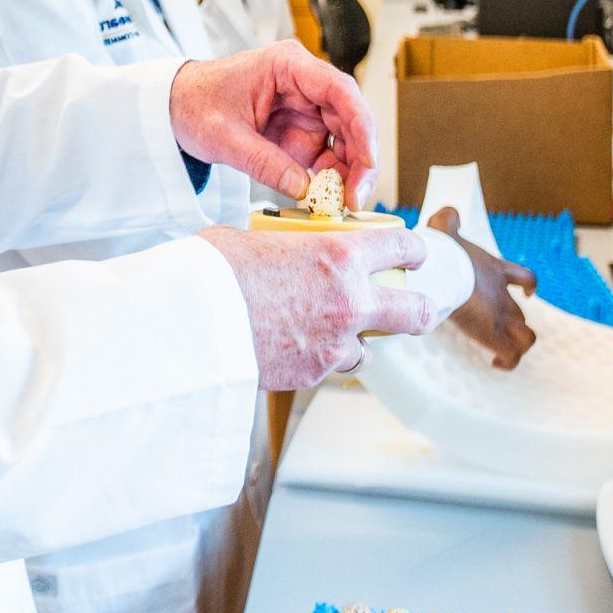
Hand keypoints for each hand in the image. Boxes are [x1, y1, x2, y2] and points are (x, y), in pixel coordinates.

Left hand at [169, 42, 377, 206]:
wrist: (177, 106)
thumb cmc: (196, 104)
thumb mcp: (223, 137)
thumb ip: (262, 161)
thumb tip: (303, 189)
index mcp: (287, 66)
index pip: (339, 91)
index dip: (362, 126)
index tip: (368, 161)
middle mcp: (305, 84)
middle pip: (350, 118)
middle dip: (360, 160)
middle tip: (355, 198)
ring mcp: (306, 108)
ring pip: (345, 139)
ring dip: (348, 172)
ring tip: (341, 203)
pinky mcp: (302, 130)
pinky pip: (327, 154)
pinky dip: (331, 177)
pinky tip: (327, 198)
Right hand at [198, 223, 436, 389]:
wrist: (193, 324)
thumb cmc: (216, 272)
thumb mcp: (253, 239)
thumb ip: (283, 245)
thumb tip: (278, 245)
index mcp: (338, 256)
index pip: (401, 248)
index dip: (414, 250)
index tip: (413, 254)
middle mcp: (349, 301)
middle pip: (415, 312)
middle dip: (419, 309)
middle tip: (412, 307)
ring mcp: (334, 343)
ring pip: (368, 350)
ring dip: (354, 341)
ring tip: (327, 331)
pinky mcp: (312, 373)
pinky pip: (328, 367)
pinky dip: (317, 359)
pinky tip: (291, 346)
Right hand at [426, 207, 537, 369]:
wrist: (445, 273)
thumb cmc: (445, 252)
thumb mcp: (444, 229)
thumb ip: (446, 220)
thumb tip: (446, 212)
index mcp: (496, 272)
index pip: (525, 278)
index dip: (530, 285)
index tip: (529, 293)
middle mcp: (503, 297)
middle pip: (520, 314)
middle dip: (512, 322)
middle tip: (493, 329)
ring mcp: (502, 317)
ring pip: (527, 338)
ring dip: (518, 344)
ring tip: (501, 352)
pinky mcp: (495, 335)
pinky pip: (513, 356)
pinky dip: (509, 362)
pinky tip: (496, 363)